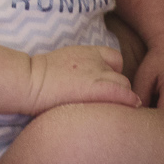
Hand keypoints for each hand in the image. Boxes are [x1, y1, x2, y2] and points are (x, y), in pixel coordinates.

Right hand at [25, 44, 140, 113]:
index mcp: (86, 52)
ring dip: (122, 97)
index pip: (114, 58)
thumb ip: (76, 70)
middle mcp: (95, 60)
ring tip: (115, 110)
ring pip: (124, 84)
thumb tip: (78, 84)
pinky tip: (133, 107)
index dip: (114, 73)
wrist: (29, 80)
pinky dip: (130, 100)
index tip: (107, 85)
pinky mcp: (96, 89)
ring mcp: (97, 73)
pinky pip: (122, 93)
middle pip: (120, 74)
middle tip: (109, 104)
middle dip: (118, 89)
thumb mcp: (61, 65)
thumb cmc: (38, 78)